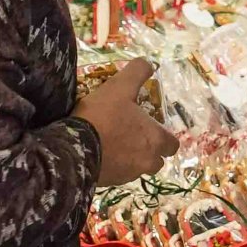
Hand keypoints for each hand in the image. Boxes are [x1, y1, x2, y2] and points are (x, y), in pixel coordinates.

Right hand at [74, 60, 178, 188]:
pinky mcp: (108, 183)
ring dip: (129, 158)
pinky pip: (116, 175)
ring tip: (112, 142)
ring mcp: (127, 175)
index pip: (172, 145)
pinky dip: (111, 166)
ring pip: (136, 169)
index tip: (151, 127)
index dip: (164, 136)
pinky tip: (97, 151)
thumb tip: (149, 63)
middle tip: (132, 136)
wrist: (73, 149)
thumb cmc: (103, 117)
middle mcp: (146, 161)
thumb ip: (137, 72)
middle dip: (148, 151)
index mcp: (155, 140)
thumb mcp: (120, 87)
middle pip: (156, 160)